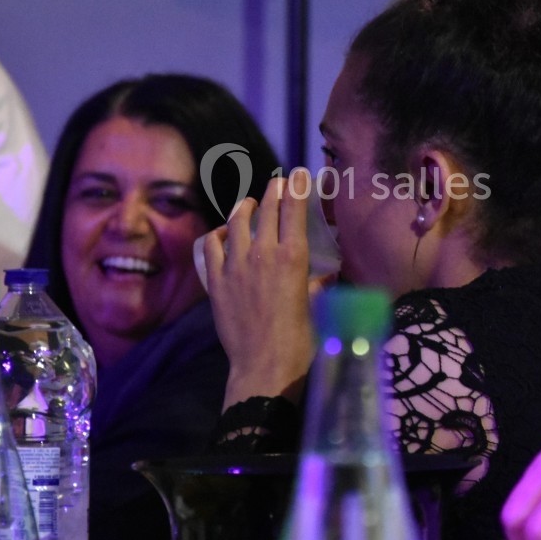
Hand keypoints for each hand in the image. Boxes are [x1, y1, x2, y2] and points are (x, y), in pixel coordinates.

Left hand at [203, 169, 315, 406]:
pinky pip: (212, 246)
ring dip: (244, 208)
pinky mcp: (216, 281)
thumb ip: (320, 286)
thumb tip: (328, 275)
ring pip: (237, 222)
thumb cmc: (301, 341)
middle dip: (274, 190)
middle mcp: (263, 253)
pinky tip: (223, 234)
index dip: (297, 186)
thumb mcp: (318, 307)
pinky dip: (219, 234)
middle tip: (279, 182)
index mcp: (293, 256)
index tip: (298, 173)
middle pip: (266, 208)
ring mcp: (235, 265)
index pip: (294, 209)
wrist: (264, 367)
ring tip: (249, 203)